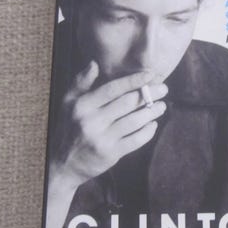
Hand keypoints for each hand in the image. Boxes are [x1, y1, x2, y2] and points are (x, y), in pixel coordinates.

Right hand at [53, 60, 167, 186]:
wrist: (64, 164)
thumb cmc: (70, 127)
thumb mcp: (68, 103)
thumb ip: (81, 82)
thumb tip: (94, 63)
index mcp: (82, 105)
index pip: (113, 89)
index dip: (134, 80)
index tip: (151, 74)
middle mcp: (91, 121)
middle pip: (127, 103)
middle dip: (149, 94)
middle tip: (163, 89)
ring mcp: (101, 138)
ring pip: (134, 121)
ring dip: (152, 112)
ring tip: (162, 106)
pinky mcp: (111, 154)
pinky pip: (136, 140)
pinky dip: (148, 131)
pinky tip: (153, 124)